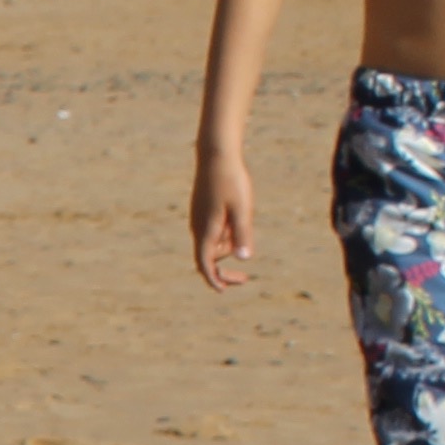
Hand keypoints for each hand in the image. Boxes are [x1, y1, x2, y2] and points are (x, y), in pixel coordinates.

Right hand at [191, 149, 254, 291]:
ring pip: (213, 243)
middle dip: (225, 269)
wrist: (216, 154)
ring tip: (246, 222)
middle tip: (245, 279)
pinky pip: (213, 231)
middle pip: (210, 257)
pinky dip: (225, 235)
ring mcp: (199, 218)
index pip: (205, 264)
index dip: (214, 280)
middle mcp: (199, 228)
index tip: (225, 290)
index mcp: (206, 230)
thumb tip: (244, 259)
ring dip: (228, 246)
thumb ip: (243, 234)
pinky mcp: (203, 210)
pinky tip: (237, 216)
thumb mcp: (242, 208)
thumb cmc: (231, 181)